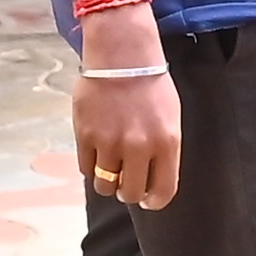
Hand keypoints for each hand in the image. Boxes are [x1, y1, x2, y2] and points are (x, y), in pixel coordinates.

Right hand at [74, 15, 181, 210]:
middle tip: (125, 182)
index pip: (163, 191)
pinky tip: (96, 153)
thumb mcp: (170, 118)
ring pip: (105, 185)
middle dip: (128, 191)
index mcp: (167, 143)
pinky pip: (86, 168)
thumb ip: (163, 150)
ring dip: (107, 180)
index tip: (148, 200)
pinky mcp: (86, 136)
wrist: (122, 55)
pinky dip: (91, 166)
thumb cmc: (149, 84)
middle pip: (130, 193)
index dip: (154, 201)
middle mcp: (139, 147)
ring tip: (109, 166)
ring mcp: (110, 143)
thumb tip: (152, 179)